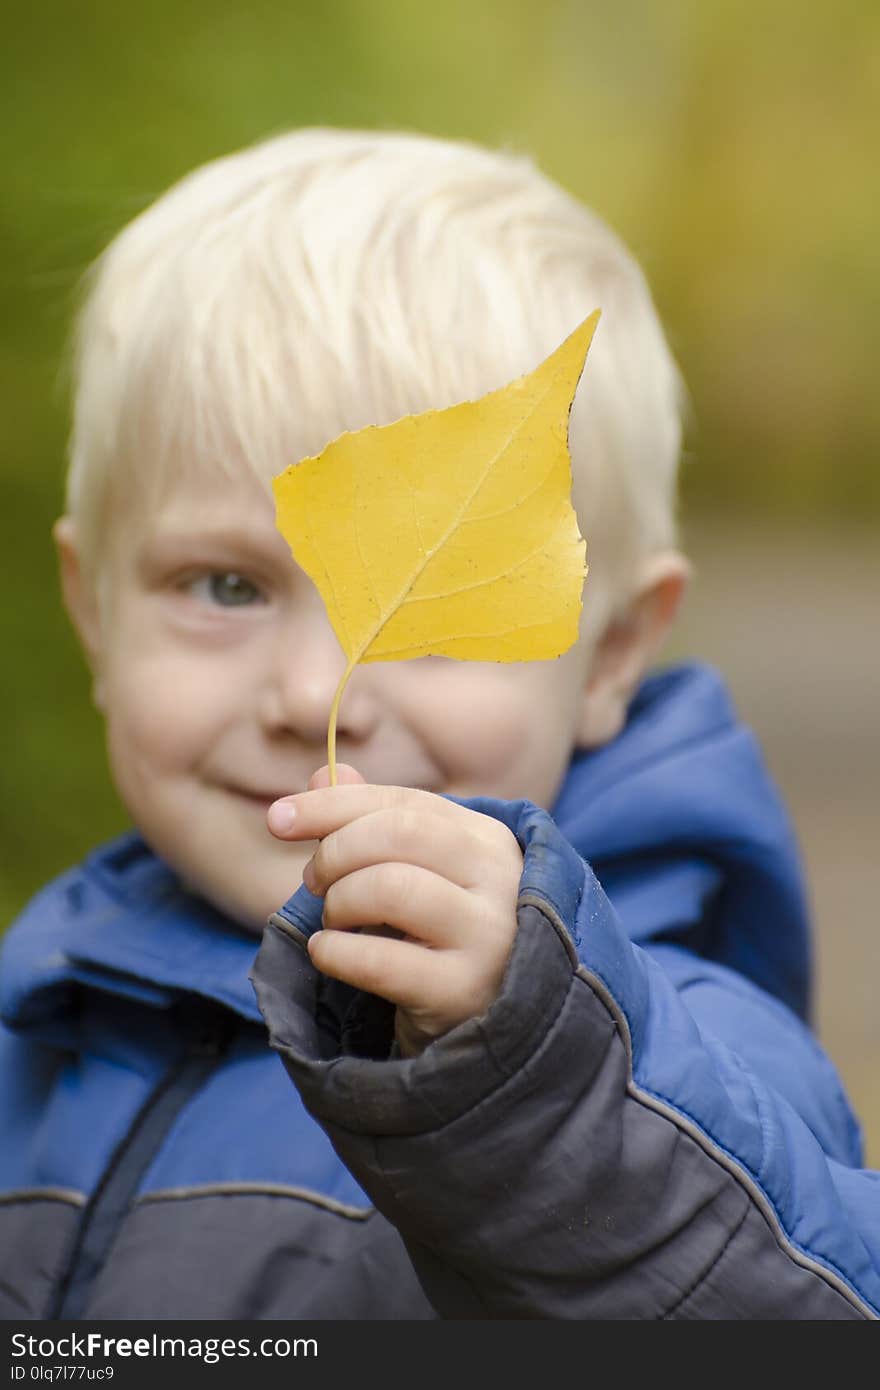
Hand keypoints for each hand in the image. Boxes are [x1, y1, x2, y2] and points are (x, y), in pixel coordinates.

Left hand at [266, 765, 522, 1056]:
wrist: (482, 1030)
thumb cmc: (436, 939)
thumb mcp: (411, 873)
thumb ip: (369, 821)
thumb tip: (320, 774)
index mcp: (487, 839)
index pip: (404, 802)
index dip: (333, 804)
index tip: (277, 818)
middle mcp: (500, 879)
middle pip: (398, 833)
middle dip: (336, 851)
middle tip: (313, 882)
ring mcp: (490, 936)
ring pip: (391, 886)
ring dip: (340, 901)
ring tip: (334, 921)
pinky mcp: (465, 990)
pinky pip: (381, 959)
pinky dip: (336, 952)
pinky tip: (328, 952)